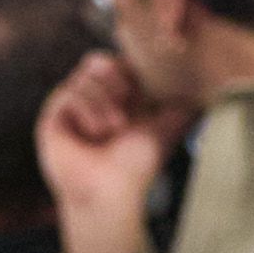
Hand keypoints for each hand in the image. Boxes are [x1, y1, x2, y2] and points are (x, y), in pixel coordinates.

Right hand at [36, 51, 184, 252]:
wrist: (111, 191)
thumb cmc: (136, 166)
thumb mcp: (165, 126)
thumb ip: (181, 105)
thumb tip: (201, 90)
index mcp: (113, 98)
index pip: (116, 61)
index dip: (129, 69)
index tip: (141, 95)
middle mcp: (89, 100)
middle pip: (97, 60)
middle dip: (118, 83)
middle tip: (126, 114)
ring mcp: (69, 108)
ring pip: (85, 75)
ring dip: (105, 102)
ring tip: (111, 130)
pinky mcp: (52, 117)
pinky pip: (69, 91)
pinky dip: (88, 110)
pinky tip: (93, 133)